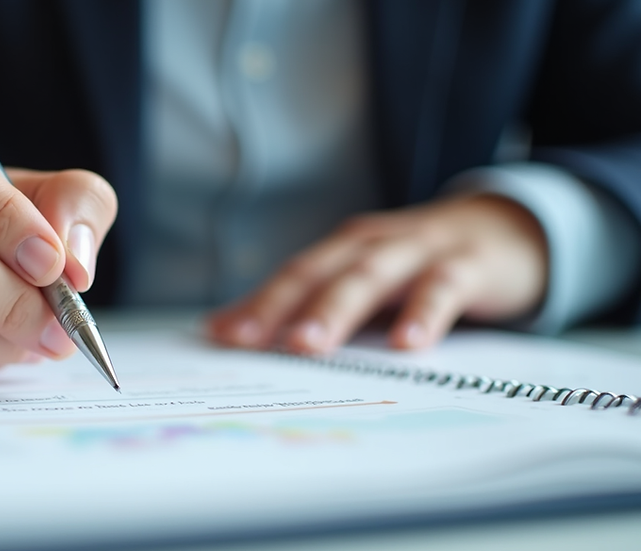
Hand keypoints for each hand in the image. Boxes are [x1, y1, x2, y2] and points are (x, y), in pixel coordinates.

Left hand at [208, 195, 547, 352]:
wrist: (507, 229)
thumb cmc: (420, 267)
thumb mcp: (369, 283)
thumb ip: (317, 307)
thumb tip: (239, 333)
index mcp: (343, 252)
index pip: (290, 277)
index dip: (255, 304)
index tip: (217, 336)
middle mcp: (372, 245)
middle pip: (318, 274)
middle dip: (279, 307)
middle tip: (247, 342)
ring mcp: (419, 250)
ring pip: (370, 277)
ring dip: (336, 309)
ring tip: (306, 346)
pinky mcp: (467, 265)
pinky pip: (441, 288)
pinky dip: (423, 313)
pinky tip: (407, 343)